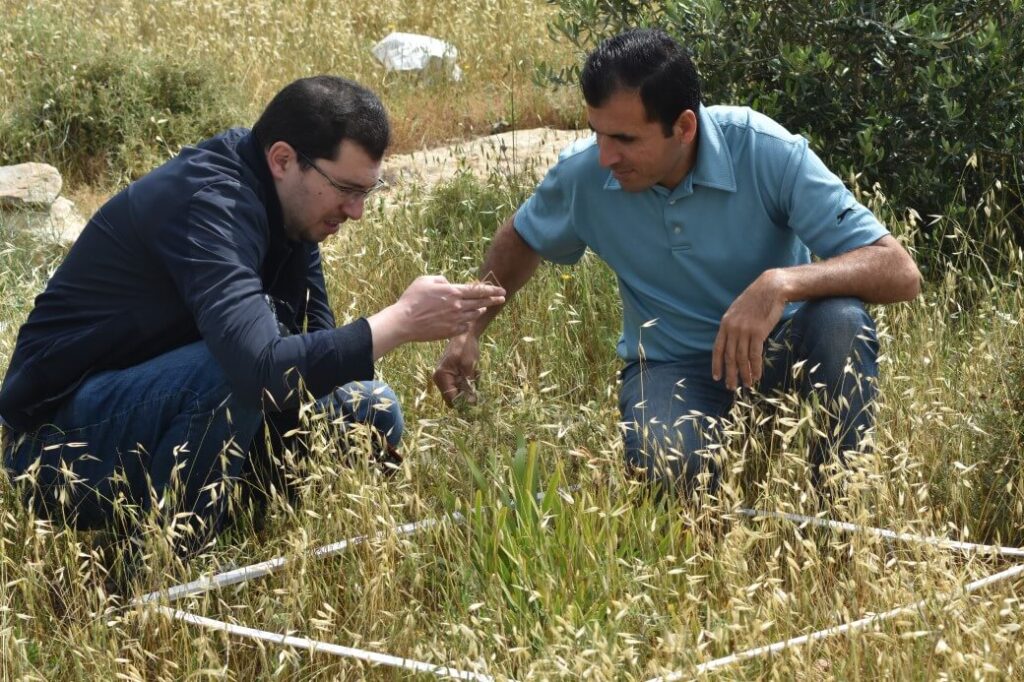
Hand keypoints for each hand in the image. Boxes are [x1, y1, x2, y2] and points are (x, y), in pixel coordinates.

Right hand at [395, 276, 504, 342]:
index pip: (478, 290)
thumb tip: (450, 284)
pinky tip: (468, 320)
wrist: (404, 322)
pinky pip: (465, 327)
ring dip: (480, 310)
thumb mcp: (425, 280)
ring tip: (483, 307)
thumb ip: (442, 280)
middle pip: (481, 302)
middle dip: (494, 300)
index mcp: (452, 292)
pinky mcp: (450, 332)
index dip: (492, 290)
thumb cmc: (412, 299)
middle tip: (502, 298)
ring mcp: (455, 320)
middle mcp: (457, 306)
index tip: (501, 290)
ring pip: (474, 315)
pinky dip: (468, 322)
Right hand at [433, 332, 480, 405]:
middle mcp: (440, 378)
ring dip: (469, 387)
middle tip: (476, 382)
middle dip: (467, 393)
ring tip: (476, 374)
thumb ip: (469, 384)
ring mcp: (444, 377)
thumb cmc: (466, 346)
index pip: (451, 398)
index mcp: (441, 376)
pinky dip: (468, 382)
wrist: (466, 333)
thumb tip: (471, 402)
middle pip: (453, 397)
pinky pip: (460, 385)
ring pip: (458, 391)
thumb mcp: (469, 365)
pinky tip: (474, 372)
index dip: (463, 402)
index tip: (477, 399)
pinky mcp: (451, 375)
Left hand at [712, 270, 788, 389]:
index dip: (717, 364)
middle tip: (731, 387)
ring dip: (744, 374)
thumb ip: (733, 326)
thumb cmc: (756, 300)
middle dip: (730, 374)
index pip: (717, 349)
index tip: (717, 377)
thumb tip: (732, 343)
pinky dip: (755, 367)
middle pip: (729, 357)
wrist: (771, 288)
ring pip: (742, 358)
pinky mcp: (758, 332)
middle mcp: (732, 328)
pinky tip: (756, 376)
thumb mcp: (738, 311)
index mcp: (725, 324)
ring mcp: (744, 330)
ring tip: (746, 385)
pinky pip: (755, 355)